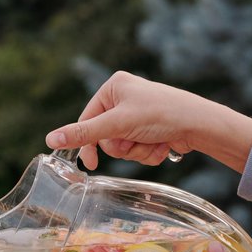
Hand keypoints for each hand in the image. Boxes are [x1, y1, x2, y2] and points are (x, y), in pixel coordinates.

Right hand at [44, 71, 251, 172]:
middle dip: (122, 145)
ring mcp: (137, 115)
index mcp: (113, 87)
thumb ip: (83, 133)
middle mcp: (123, 98)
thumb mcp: (117, 124)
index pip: (87, 120)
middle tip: (136, 139)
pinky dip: (149, 152)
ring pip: (122, 147)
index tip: (91, 164)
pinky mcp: (150, 129)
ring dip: (137, 151)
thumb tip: (50, 139)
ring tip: (153, 140)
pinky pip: (137, 150)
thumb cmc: (161, 114)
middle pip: (105, 137)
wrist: (201, 124)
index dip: (89, 143)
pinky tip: (163, 143)